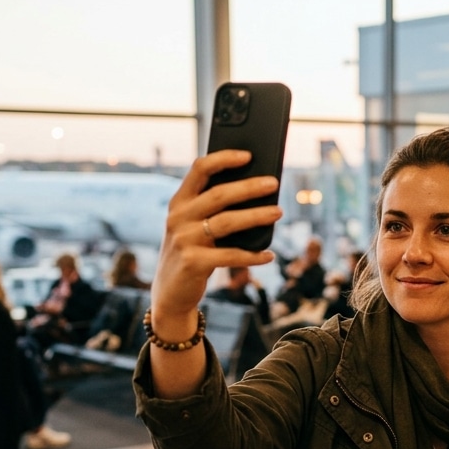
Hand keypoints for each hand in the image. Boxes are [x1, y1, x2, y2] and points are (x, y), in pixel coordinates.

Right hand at [152, 150, 279, 321]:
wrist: (170, 293)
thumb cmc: (190, 254)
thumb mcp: (193, 228)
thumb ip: (212, 210)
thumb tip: (255, 192)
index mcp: (179, 202)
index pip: (200, 169)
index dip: (224, 159)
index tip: (248, 156)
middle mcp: (179, 217)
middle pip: (219, 194)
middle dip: (249, 187)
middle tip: (273, 183)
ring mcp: (184, 240)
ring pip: (227, 222)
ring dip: (256, 216)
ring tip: (278, 212)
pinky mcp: (193, 262)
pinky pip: (230, 255)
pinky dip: (253, 256)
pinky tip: (269, 255)